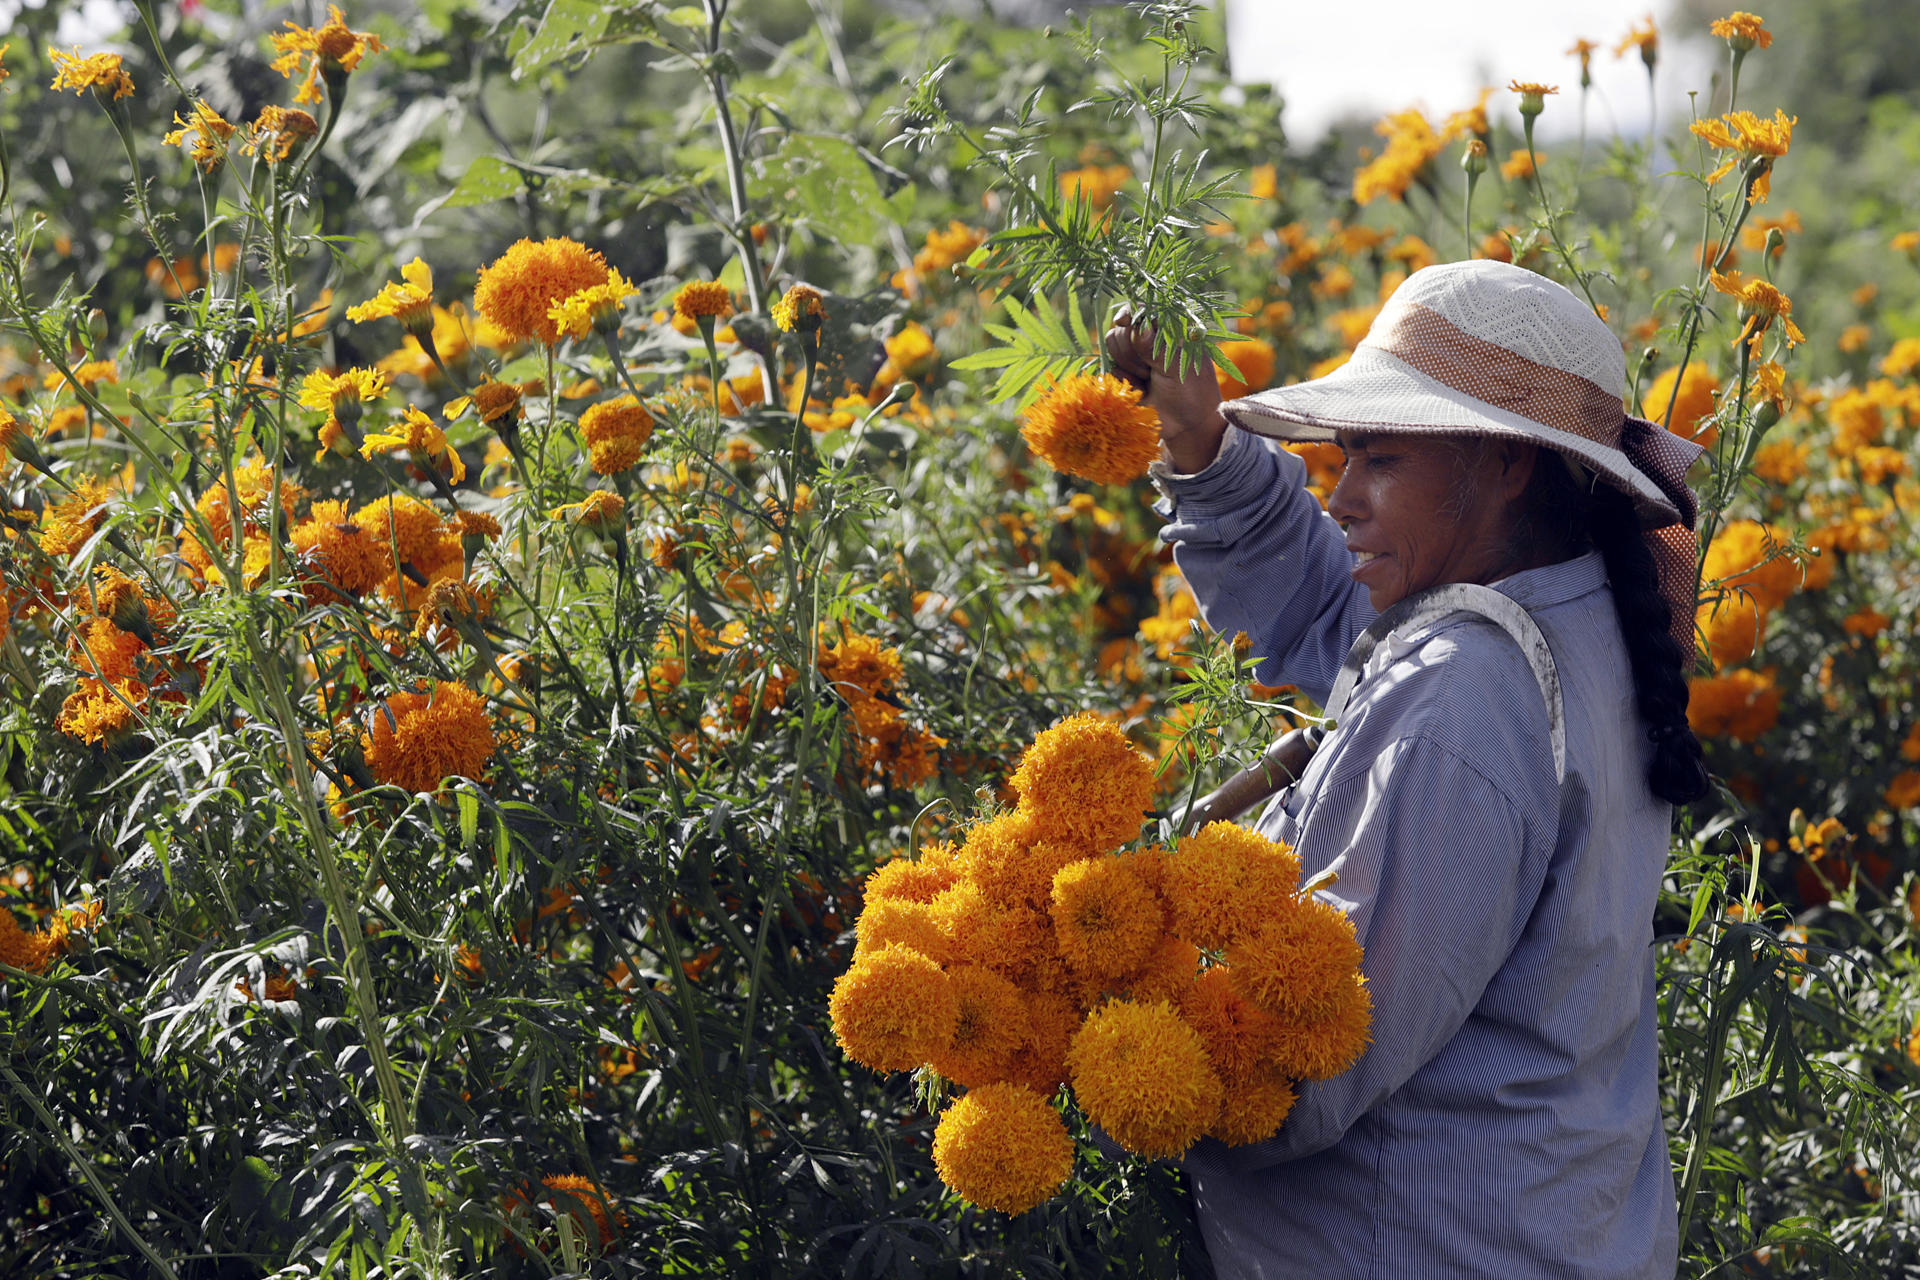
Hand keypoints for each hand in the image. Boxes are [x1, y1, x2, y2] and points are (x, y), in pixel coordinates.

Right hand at [1105, 307, 1226, 473]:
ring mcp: (1134, 356)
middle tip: (1152, 368)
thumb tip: (1139, 326)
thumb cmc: (1191, 391)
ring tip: (1149, 378)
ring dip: (1130, 364)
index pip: (1144, 309)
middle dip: (1133, 349)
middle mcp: (1149, 338)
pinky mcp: (1123, 374)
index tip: (1125, 321)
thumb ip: (1157, 347)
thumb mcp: (1178, 366)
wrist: (1186, 426)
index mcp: (1168, 328)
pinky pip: (1110, 368)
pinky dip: (1124, 379)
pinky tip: (1141, 389)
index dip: (1131, 314)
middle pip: (1122, 328)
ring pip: (1112, 344)